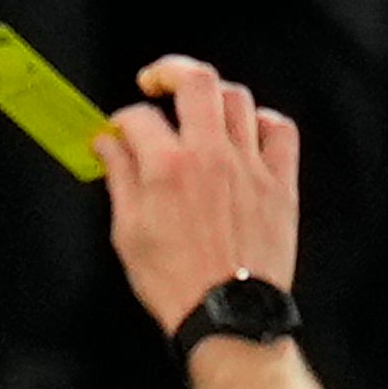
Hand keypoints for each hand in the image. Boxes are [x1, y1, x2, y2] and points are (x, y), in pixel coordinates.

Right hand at [96, 53, 303, 337]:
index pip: (138, 118)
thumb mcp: (128, 233)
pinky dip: (262, 122)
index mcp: (167, 168)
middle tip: (156, 82)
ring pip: (237, 99)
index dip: (121, 121)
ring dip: (213, 97)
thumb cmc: (174, 284)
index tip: (118, 133)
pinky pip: (280, 130)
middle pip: (196, 80)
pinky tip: (246, 133)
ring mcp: (250, 166)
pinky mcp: (280, 183)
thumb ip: (119, 178)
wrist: (228, 317)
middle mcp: (210, 156)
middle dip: (169, 71)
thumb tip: (107, 143)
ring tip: (199, 112)